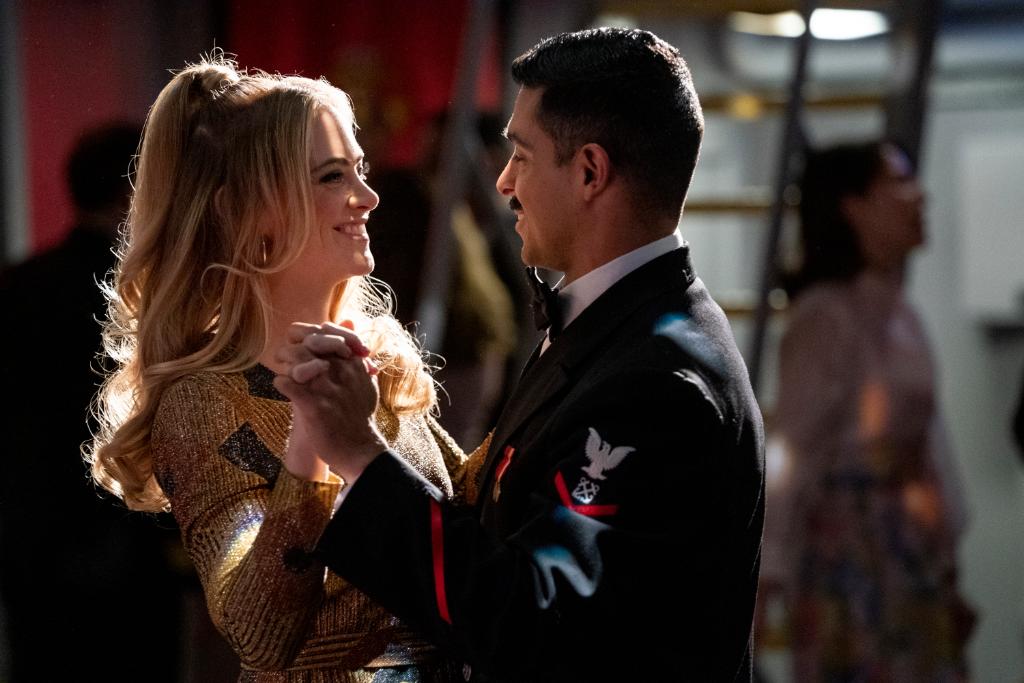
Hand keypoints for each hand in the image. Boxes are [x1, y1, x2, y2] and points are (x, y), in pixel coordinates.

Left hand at [274, 322, 387, 482]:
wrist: (360, 448)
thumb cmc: (360, 416)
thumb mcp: (365, 380)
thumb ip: (356, 352)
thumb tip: (351, 323)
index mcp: (352, 362)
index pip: (325, 330)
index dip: (309, 333)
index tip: (303, 345)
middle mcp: (341, 370)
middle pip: (308, 341)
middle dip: (292, 345)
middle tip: (283, 356)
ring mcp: (327, 387)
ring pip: (296, 358)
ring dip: (285, 362)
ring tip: (282, 370)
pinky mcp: (314, 406)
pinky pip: (287, 383)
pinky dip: (281, 382)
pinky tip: (283, 387)